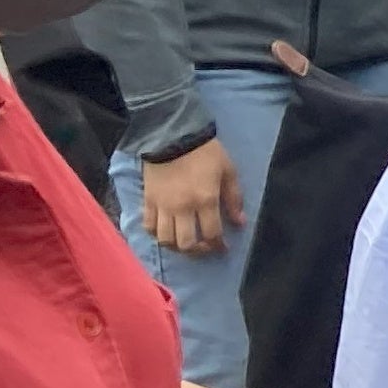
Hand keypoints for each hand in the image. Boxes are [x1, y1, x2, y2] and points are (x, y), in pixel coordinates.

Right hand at [143, 139, 245, 256]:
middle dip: (198, 251)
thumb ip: (234, 198)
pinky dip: (156, 234)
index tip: (223, 248)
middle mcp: (182, 208)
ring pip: (165, 240)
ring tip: (185, 243)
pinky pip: (148, 227)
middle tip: (205, 248)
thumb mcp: (228, 171)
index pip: (211, 233)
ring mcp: (162, 207)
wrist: (173, 136)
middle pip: (186, 243)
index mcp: (205, 200)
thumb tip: (240, 222)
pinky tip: (166, 232)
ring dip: (176, 247)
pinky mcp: (148, 202)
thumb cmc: (206, 152)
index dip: (218, 246)